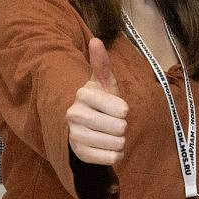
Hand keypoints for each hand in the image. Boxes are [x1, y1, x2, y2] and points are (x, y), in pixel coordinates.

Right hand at [67, 38, 128, 165]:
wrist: (85, 128)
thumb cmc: (101, 102)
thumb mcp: (105, 84)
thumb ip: (103, 64)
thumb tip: (96, 40)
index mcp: (83, 94)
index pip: (123, 109)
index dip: (124, 110)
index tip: (115, 108)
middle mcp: (74, 114)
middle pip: (121, 127)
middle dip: (123, 127)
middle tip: (111, 123)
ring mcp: (75, 135)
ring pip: (118, 143)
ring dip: (119, 141)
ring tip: (108, 135)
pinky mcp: (79, 154)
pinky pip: (112, 158)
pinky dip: (115, 155)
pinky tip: (105, 147)